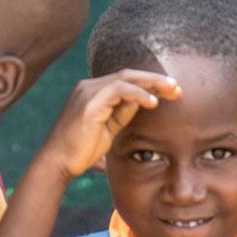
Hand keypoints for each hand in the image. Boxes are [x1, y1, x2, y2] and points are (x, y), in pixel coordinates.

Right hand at [35, 72, 181, 181]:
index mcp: (93, 92)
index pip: (126, 81)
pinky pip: (118, 90)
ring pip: (125, 77)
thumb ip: (122, 114)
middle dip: (155, 80)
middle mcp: (89, 86)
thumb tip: (142, 102)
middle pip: (128, 74)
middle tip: (177, 87)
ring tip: (171, 91)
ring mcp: (87, 92)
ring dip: (151, 83)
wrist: (58, 162)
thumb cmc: (81, 150)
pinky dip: (138, 94)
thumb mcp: (108, 129)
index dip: (150, 84)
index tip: (172, 92)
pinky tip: (153, 103)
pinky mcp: (89, 102)